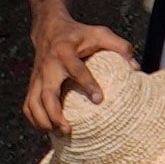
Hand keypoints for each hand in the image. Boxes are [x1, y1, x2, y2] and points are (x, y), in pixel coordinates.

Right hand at [25, 16, 110, 131]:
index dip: (88, 84)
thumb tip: (136, 68)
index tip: (99, 100)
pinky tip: (49, 129)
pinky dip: (35, 120)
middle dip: (55, 115)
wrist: (49, 29)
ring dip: (44, 121)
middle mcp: (48, 66)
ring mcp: (37, 77)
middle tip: (69, 130)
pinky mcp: (32, 84)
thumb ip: (120, 47)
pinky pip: (28, 106)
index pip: (76, 70)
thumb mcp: (100, 34)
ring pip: (33, 103)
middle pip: (47, 94)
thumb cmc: (79, 34)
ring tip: (60, 133)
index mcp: (65, 51)